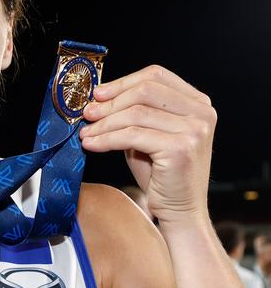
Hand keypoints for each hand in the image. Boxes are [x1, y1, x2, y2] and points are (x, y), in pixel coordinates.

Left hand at [79, 65, 216, 225]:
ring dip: (104, 123)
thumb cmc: (161, 175)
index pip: (156, 76)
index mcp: (197, 103)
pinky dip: (107, 139)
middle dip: (110, 102)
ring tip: (86, 133)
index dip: (122, 82)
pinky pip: (132, 135)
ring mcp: (194, 129)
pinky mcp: (180, 148)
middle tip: (87, 114)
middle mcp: (202, 112)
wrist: (180, 211)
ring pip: (135, 113)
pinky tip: (92, 145)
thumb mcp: (147, 135)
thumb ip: (133, 114)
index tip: (97, 95)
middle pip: (145, 90)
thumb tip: (98, 99)